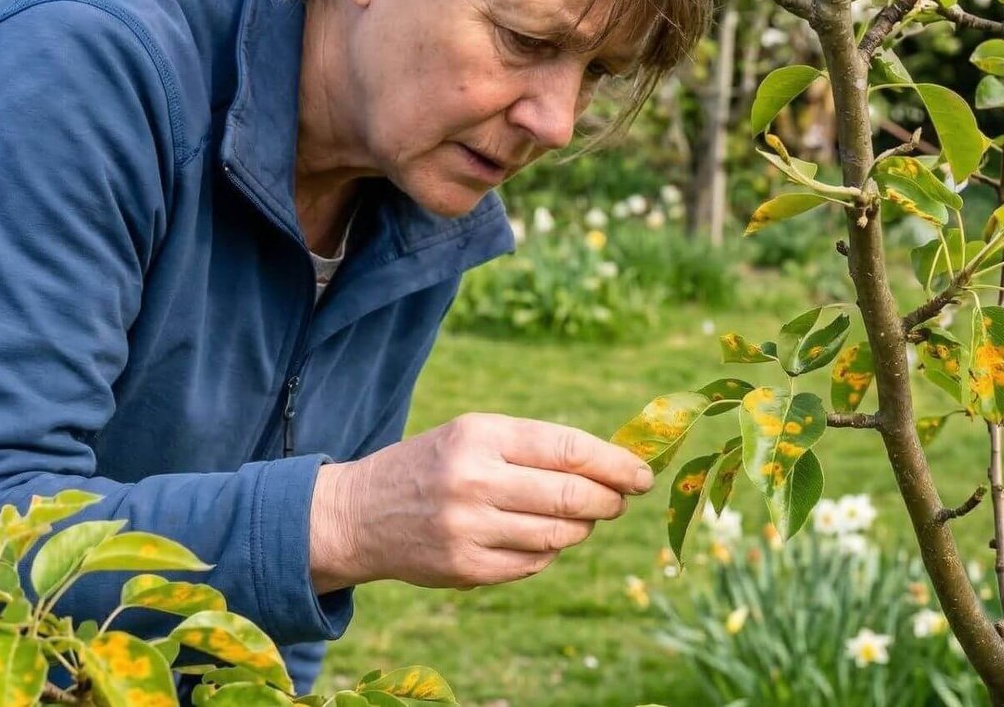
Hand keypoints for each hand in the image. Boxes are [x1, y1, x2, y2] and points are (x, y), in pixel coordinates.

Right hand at [309, 413, 654, 592]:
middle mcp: (474, 481)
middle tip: (620, 500)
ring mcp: (469, 529)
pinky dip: (547, 554)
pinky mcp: (466, 568)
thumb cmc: (433, 466)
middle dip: (609, 500)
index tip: (642, 473)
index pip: (568, 449)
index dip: (615, 464)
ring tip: (577, 518)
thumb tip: (614, 468)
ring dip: (581, 528)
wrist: (360, 513)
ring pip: (559, 536)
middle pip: (573, 497)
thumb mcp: (473, 436)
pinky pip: (533, 565)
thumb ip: (536, 448)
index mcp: (479, 436)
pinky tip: (536, 539)